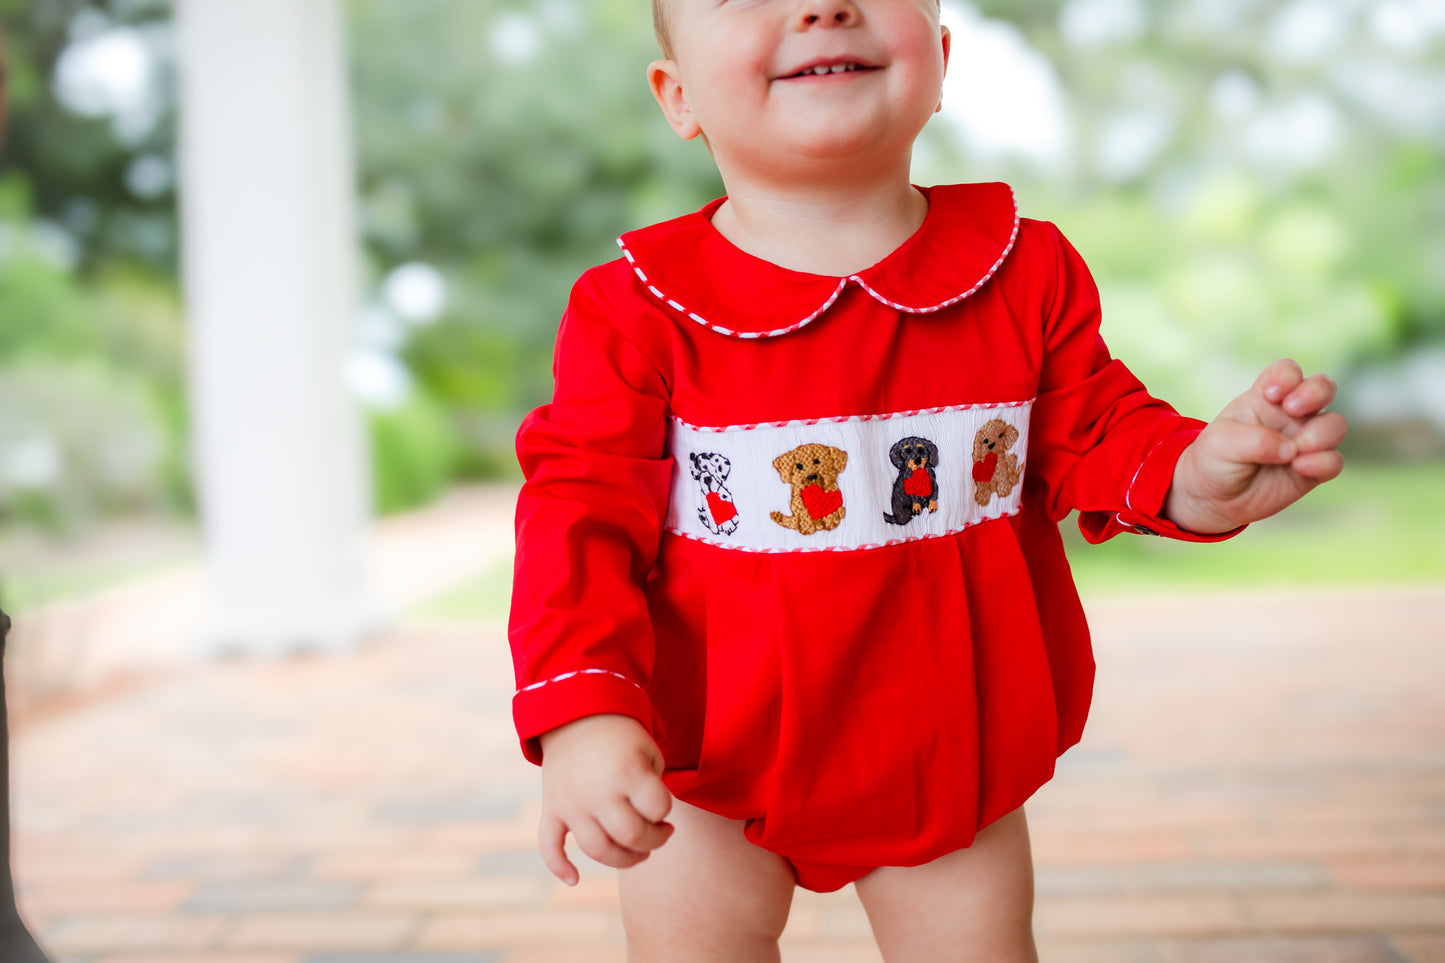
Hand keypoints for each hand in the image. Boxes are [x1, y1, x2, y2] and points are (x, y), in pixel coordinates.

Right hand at [537, 713, 674, 885]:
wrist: (575, 714)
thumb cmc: (621, 737)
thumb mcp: (648, 750)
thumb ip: (653, 787)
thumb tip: (651, 825)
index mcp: (627, 772)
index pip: (659, 809)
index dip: (666, 811)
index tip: (662, 805)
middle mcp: (598, 791)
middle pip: (632, 837)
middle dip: (654, 841)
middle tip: (660, 832)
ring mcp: (572, 803)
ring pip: (598, 850)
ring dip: (623, 860)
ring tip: (638, 852)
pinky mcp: (552, 808)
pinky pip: (549, 845)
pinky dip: (558, 866)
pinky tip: (574, 879)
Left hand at [1164, 358, 1346, 533]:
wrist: (1214, 499)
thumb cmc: (1214, 460)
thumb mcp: (1220, 444)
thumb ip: (1255, 440)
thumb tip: (1292, 449)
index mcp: (1264, 399)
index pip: (1287, 371)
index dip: (1287, 376)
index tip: (1270, 394)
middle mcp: (1289, 416)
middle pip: (1323, 387)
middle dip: (1316, 392)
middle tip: (1293, 409)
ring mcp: (1304, 441)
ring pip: (1335, 425)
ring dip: (1320, 434)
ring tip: (1295, 452)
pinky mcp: (1313, 469)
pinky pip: (1334, 461)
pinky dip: (1323, 463)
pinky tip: (1300, 468)